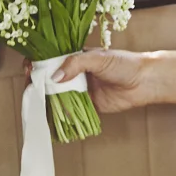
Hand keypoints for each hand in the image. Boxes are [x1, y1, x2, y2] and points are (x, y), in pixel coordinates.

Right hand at [25, 49, 154, 113]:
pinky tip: (49, 118)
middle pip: (49, 79)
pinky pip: (68, 111)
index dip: (37, 64)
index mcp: (76, 57)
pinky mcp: (86, 105)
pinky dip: (58, 115)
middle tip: (31, 90)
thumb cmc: (126, 64)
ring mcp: (79, 89)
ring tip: (36, 105)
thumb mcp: (99, 58)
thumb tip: (55, 76)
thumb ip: (76, 64)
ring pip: (55, 96)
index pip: (50, 59)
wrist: (145, 82)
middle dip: (37, 84)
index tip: (30, 70)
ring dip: (45, 101)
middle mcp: (75, 73)